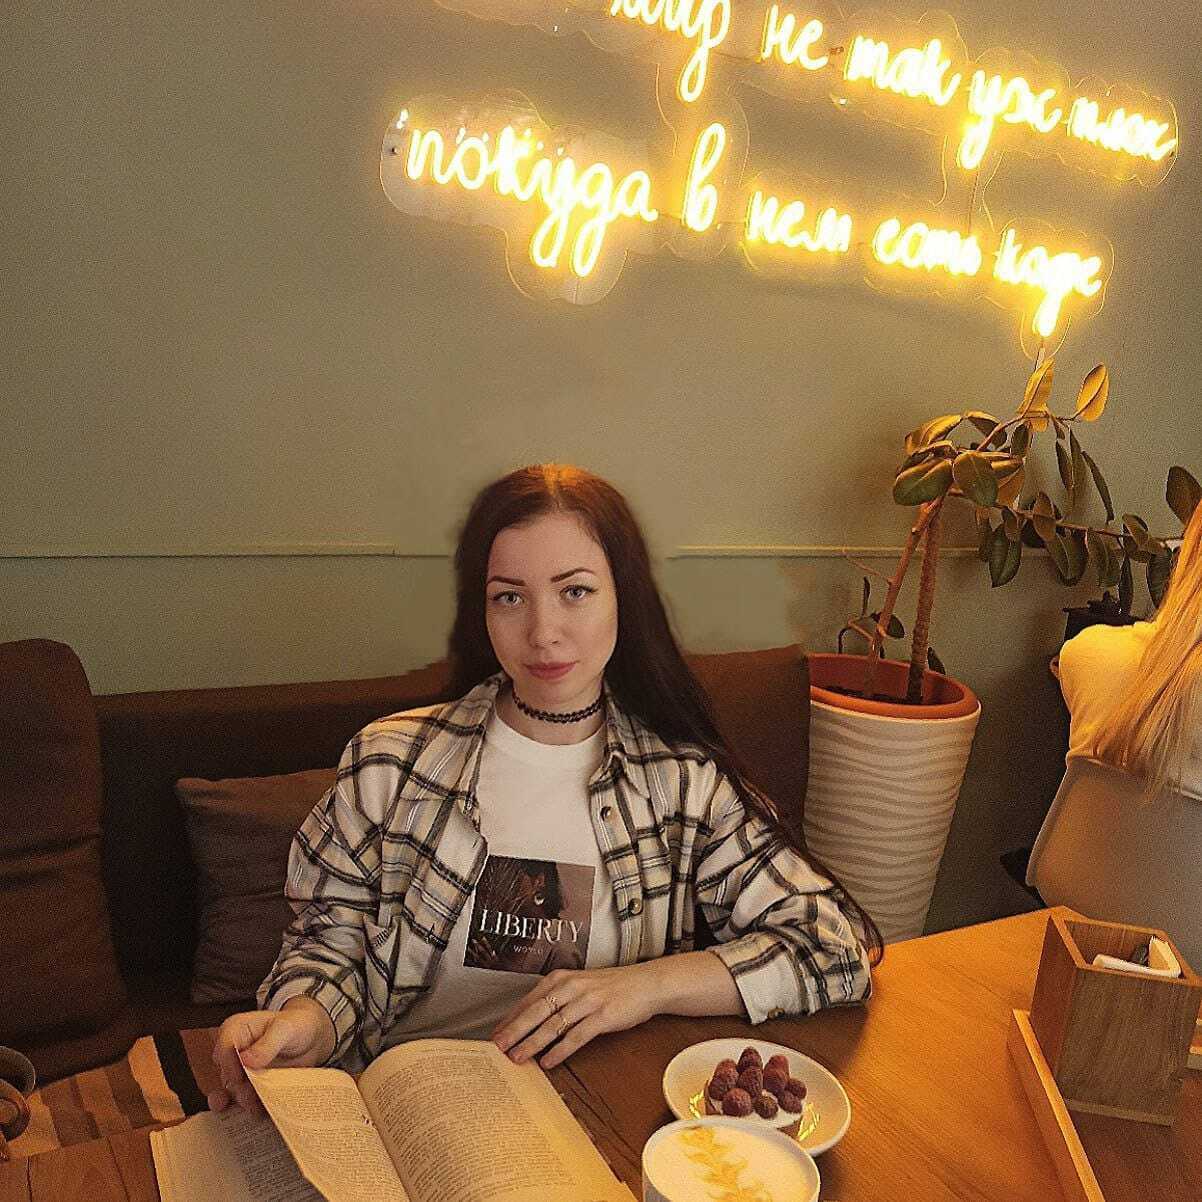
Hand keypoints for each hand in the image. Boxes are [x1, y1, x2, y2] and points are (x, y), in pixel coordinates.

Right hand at [208, 998, 335, 1112]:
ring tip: (256, 1106)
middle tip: (251, 1096)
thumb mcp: (286, 1029)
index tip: (241, 1078)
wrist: (311, 1039)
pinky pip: (242, 1101)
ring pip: (232, 1091)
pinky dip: (248, 1109)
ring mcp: (239, 1071)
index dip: (229, 1065)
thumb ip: (267, 1043)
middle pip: (226, 1074)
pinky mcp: (248, 1086)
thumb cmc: (297, 1026)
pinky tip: (257, 1112)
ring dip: (243, 1100)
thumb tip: (246, 1060)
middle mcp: (233, 1051)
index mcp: (236, 1029)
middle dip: (238, 1087)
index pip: (223, 1049)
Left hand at [491, 964, 660, 1069]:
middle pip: (536, 1012)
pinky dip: (560, 1050)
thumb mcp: (579, 986)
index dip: (510, 1018)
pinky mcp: (602, 1016)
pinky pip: (576, 1036)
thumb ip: (556, 1000)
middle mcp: (571, 987)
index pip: (529, 1000)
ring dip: (533, 1043)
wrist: (646, 984)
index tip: (495, 1034)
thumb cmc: (611, 987)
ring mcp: (587, 1001)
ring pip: (553, 1025)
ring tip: (518, 1058)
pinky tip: (548, 1062)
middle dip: (514, 1031)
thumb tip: (530, 1023)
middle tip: (498, 1047)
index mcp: (561, 978)